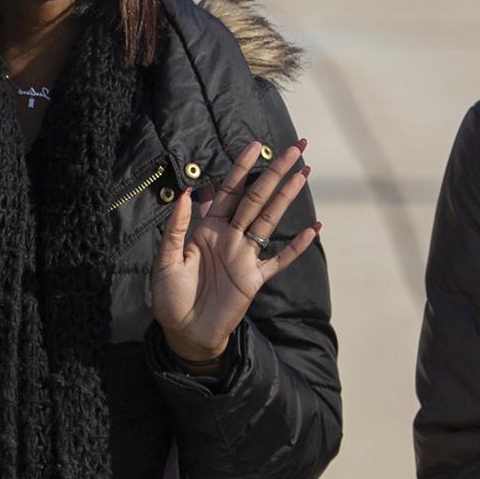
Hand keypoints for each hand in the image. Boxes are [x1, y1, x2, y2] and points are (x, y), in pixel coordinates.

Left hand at [153, 139, 322, 367]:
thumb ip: (177, 227)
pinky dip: (295, 247)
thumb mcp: (166, 260)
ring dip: (287, 198)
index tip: (255, 146)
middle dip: (274, 173)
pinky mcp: (254, 279)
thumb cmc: (170, 296)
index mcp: (207, 228)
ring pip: (270, 221)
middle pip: (255, 198)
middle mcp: (230, 237)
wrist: (183, 332)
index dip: (240, 168)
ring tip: (304, 174)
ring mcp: (245, 257)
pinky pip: (278, 261)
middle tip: (294, 149)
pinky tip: (313, 230)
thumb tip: (188, 193)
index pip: (228, 191)